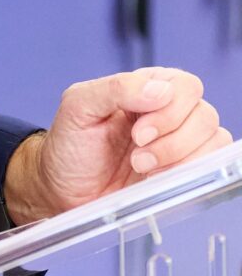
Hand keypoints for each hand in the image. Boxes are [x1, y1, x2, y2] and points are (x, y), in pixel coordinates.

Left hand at [3, 67, 232, 224]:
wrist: (62, 190)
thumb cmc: (69, 144)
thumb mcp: (80, 106)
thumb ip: (117, 88)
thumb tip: (160, 90)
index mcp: (144, 88)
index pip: (184, 85)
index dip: (169, 109)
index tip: (138, 131)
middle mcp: (167, 113)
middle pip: (203, 114)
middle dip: (172, 139)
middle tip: (137, 154)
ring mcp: (178, 144)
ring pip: (213, 140)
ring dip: (179, 157)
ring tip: (141, 166)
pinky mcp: (181, 173)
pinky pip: (210, 166)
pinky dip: (189, 174)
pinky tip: (155, 179)